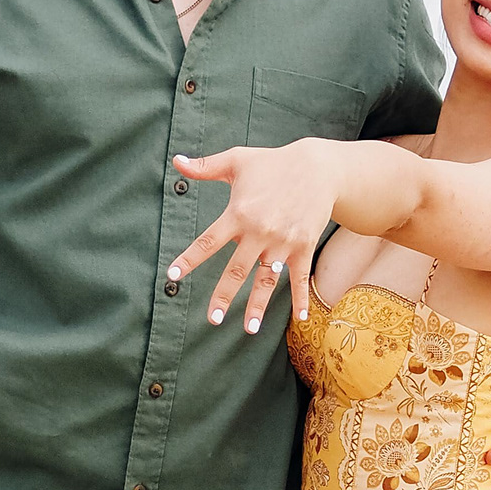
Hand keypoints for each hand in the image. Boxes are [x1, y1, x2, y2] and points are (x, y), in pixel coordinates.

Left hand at [166, 140, 344, 333]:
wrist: (318, 167)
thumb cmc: (273, 162)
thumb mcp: (237, 160)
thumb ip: (205, 166)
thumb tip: (176, 161)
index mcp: (238, 213)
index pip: (208, 241)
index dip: (189, 259)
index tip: (172, 276)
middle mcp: (260, 232)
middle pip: (237, 270)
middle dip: (223, 296)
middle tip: (211, 319)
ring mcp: (283, 242)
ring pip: (267, 280)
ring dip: (257, 305)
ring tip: (249, 329)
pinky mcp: (303, 246)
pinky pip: (300, 277)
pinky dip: (301, 298)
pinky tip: (301, 319)